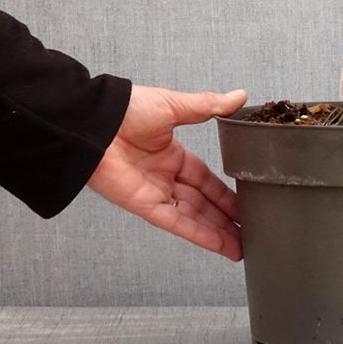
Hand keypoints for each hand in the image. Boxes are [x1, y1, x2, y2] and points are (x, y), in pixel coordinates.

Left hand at [88, 84, 247, 259]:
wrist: (94, 123)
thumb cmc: (126, 109)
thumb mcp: (175, 105)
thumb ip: (209, 106)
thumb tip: (238, 97)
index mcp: (171, 153)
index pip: (205, 178)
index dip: (224, 192)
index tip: (244, 201)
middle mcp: (164, 176)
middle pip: (202, 203)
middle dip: (225, 218)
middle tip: (248, 230)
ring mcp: (155, 192)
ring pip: (193, 217)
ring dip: (217, 232)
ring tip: (241, 246)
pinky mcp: (145, 205)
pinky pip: (177, 223)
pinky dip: (199, 234)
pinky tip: (219, 244)